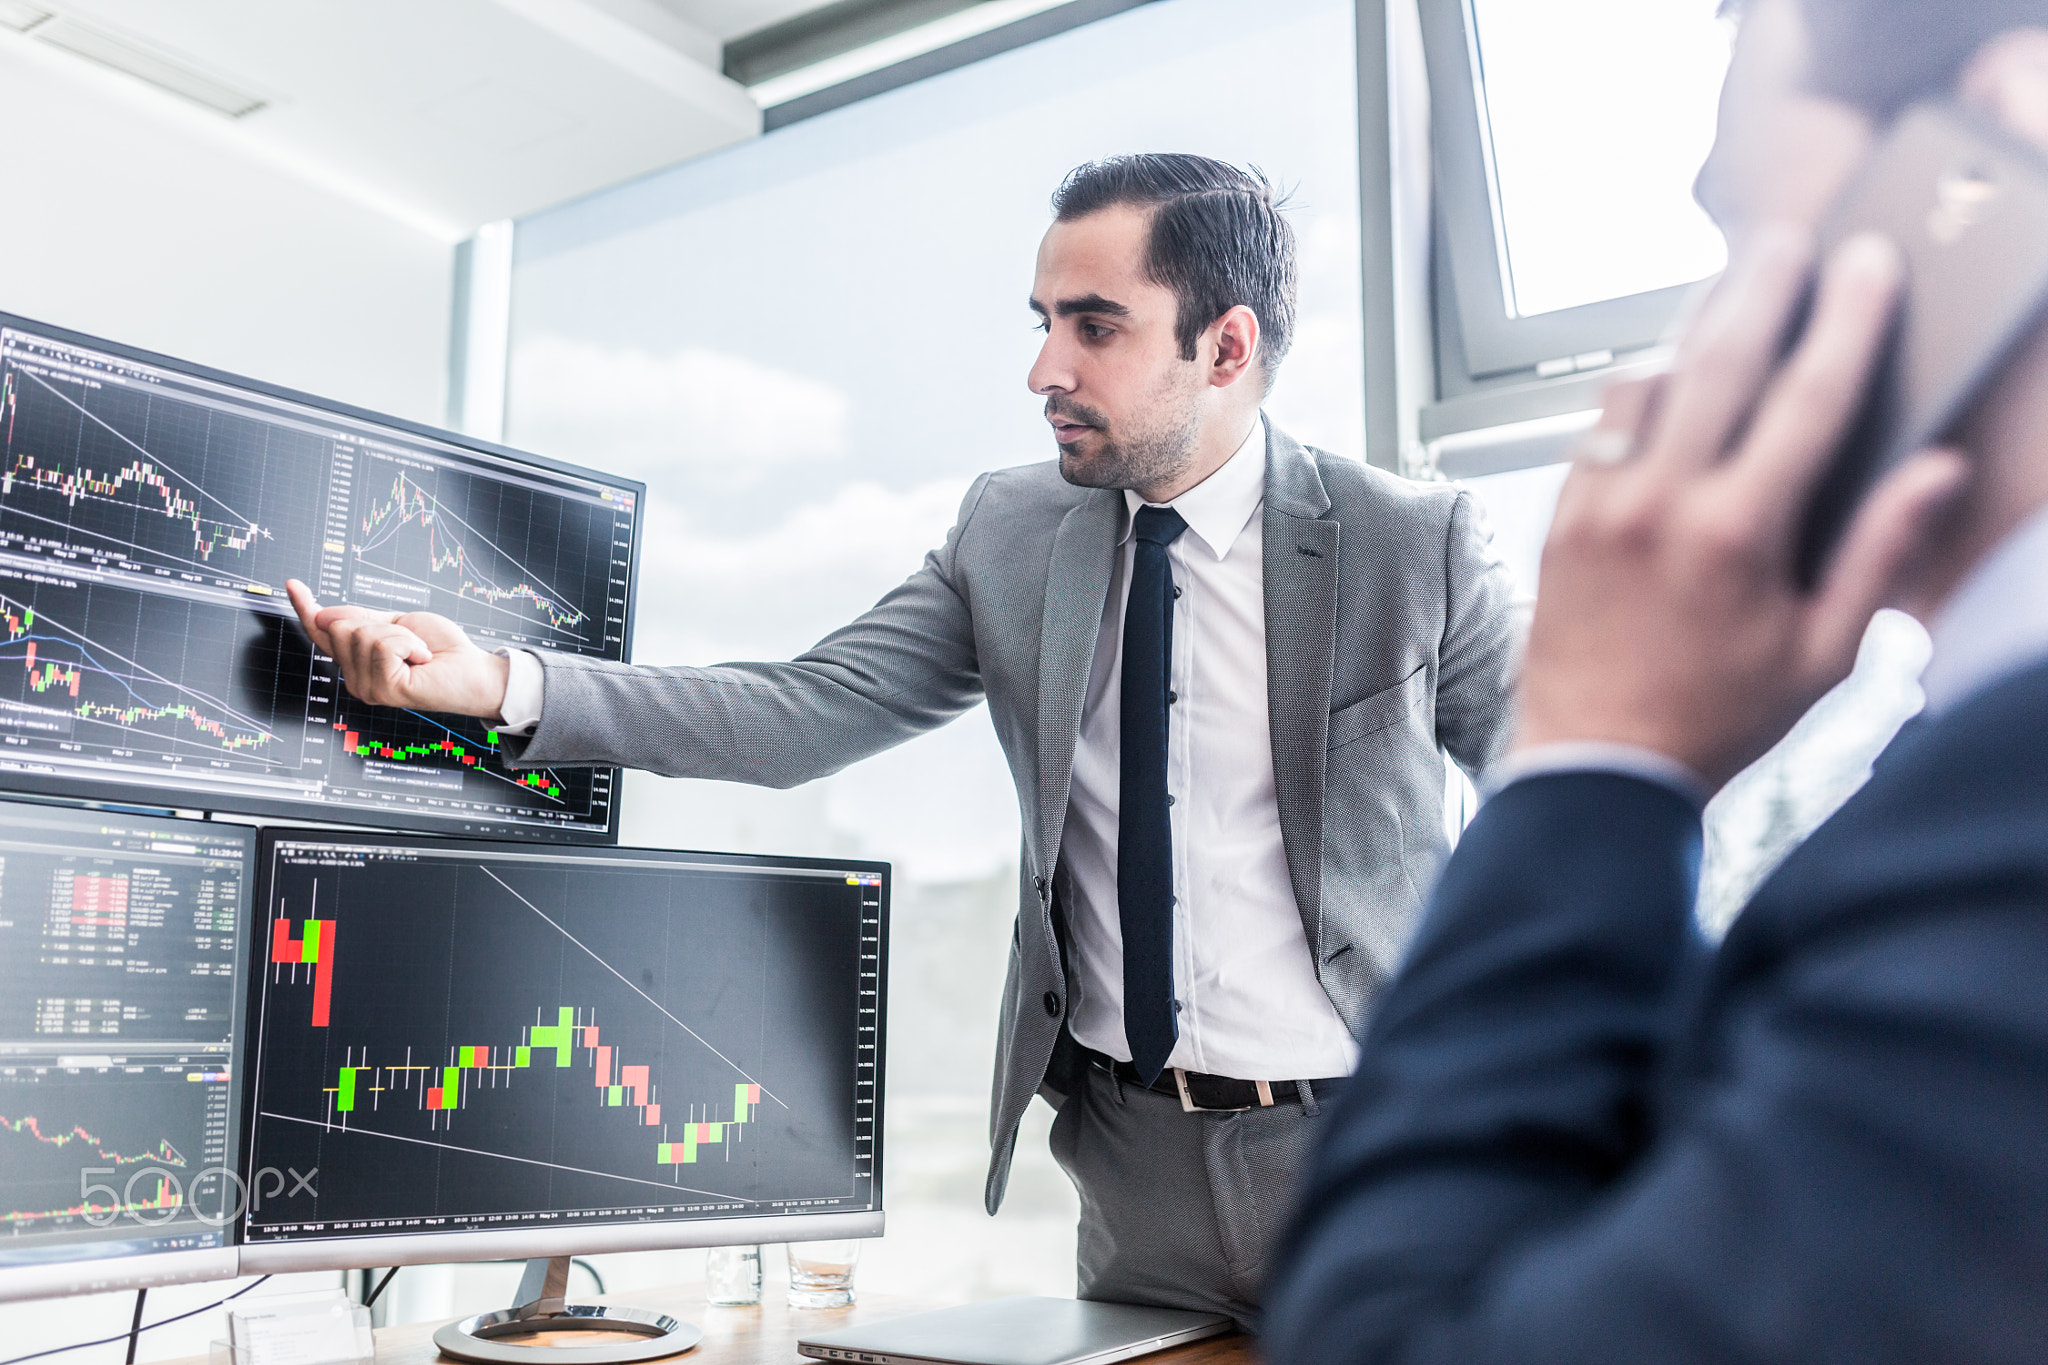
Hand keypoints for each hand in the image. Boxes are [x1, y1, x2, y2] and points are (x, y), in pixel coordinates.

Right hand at [285, 579, 510, 717]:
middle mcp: (355, 678)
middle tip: (409, 641)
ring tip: (417, 652)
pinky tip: (421, 659)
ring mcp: (367, 688)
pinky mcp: (383, 691)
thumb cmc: (441, 648)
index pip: (323, 632)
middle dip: (380, 623)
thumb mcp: (397, 623)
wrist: (473, 669)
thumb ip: (361, 620)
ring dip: (400, 635)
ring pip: (362, 635)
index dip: (306, 607)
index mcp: (357, 660)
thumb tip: (322, 614)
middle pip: (340, 627)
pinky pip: (383, 646)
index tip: (293, 584)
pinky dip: (409, 644)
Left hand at [1515, 227, 1969, 792]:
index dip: (1848, 319)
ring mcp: (1598, 505)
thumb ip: (1881, 555)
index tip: (1870, 263)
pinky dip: (1636, 383)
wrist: (1594, 769)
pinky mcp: (1558, 518)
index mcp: (1738, 535)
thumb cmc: (1717, 721)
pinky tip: (1664, 362)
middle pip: (1720, 360)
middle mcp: (1660, 504)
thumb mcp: (1824, 655)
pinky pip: (1597, 424)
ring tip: (1729, 282)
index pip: (1808, 397)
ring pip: (1647, 379)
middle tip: (1791, 238)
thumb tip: (1936, 471)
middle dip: (1763, 287)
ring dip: (1691, 322)